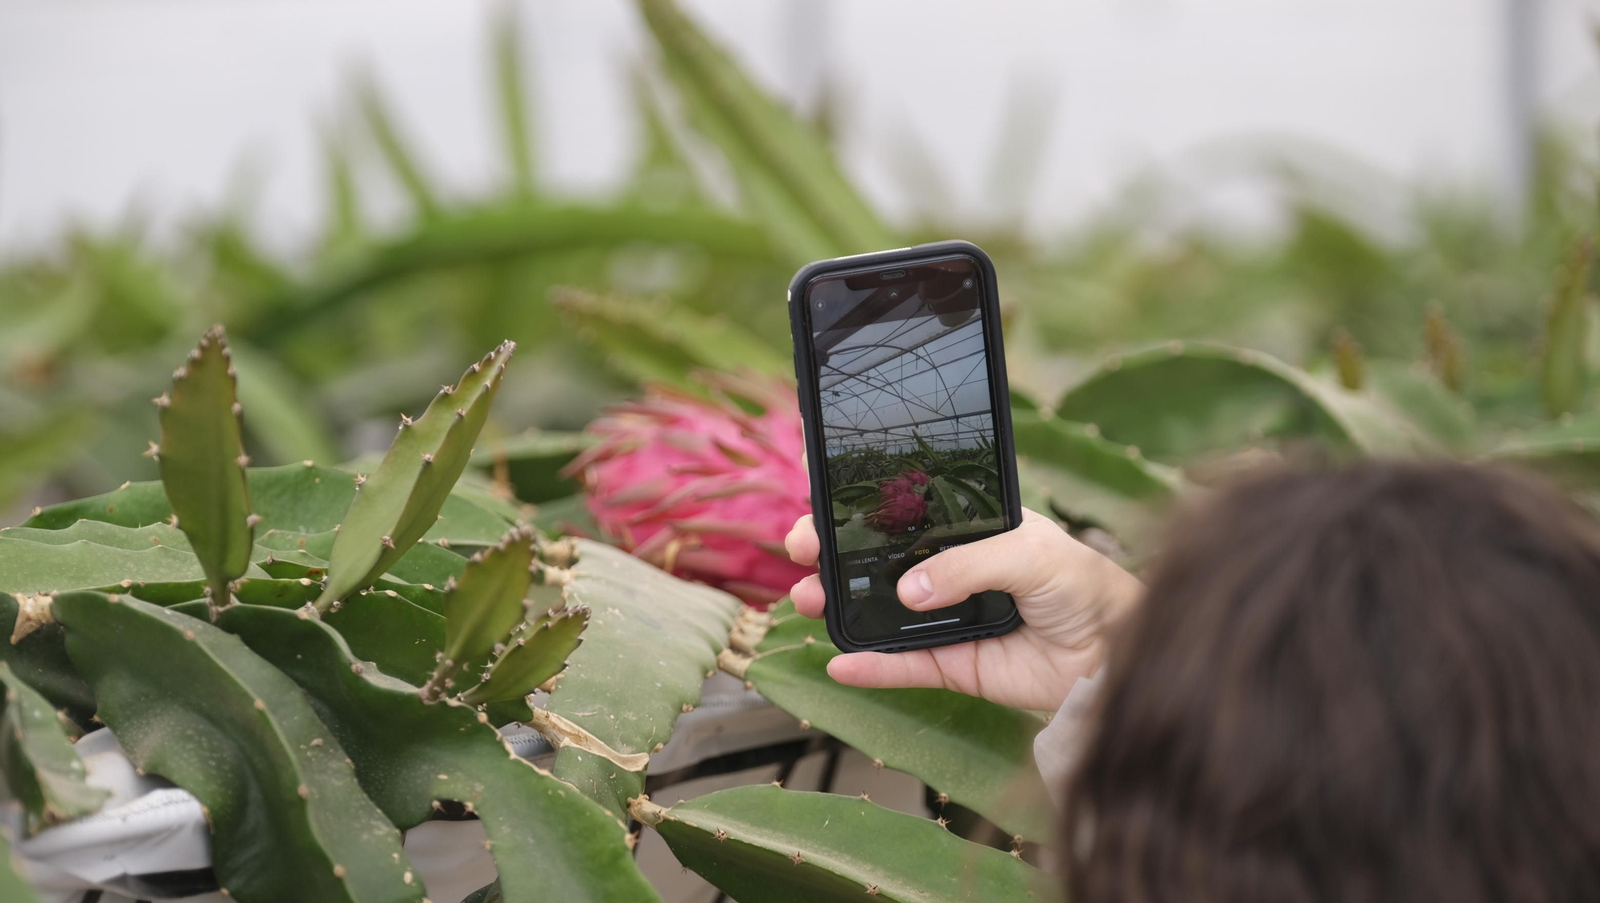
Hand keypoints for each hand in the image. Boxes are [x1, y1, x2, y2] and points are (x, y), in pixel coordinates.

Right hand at [784, 509, 1142, 711]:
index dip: (857, 511)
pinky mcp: (953, 665)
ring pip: (879, 612)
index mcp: (966, 528)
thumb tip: (909, 589)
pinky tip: (839, 661)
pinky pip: (902, 666)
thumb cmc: (1083, 584)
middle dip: (833, 555)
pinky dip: (871, 666)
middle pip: (876, 560)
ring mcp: (946, 618)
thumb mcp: (1030, 552)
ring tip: (807, 601)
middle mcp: (949, 570)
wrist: (1115, 651)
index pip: (901, 513)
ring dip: (839, 605)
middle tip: (801, 554)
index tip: (820, 510)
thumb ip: (968, 564)